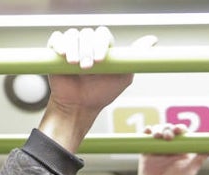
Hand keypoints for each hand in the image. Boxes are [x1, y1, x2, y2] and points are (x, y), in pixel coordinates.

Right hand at [40, 27, 157, 149]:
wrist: (80, 106)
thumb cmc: (102, 93)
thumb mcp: (124, 76)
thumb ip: (136, 58)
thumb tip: (153, 40)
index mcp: (103, 46)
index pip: (103, 34)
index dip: (101, 44)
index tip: (100, 61)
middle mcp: (87, 43)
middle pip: (88, 33)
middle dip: (88, 50)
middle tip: (88, 67)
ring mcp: (72, 46)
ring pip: (73, 35)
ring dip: (74, 48)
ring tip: (75, 64)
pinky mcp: (56, 50)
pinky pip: (57, 38)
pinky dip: (60, 44)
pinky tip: (63, 55)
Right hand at [138, 126, 208, 174]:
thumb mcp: (190, 170)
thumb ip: (199, 158)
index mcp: (182, 152)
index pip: (182, 135)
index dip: (180, 129)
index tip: (179, 130)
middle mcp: (170, 150)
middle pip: (169, 131)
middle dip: (168, 129)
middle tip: (168, 136)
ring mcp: (158, 151)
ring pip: (157, 133)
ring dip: (158, 130)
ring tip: (157, 136)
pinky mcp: (146, 154)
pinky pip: (145, 140)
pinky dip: (146, 133)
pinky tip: (148, 132)